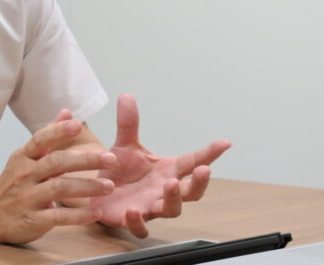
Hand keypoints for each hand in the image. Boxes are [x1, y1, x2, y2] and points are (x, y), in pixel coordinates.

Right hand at [0, 111, 116, 243]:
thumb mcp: (26, 156)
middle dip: (85, 160)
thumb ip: (49, 136)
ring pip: (59, 189)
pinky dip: (78, 216)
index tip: (77, 125)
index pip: (40, 139)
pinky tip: (95, 213)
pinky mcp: (33, 220)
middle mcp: (25, 175)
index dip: (58, 132)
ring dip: (86, 187)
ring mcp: (28, 197)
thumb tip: (67, 112)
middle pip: (55, 163)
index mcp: (24, 157)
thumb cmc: (14, 181)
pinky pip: (57, 217)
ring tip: (110, 187)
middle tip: (111, 158)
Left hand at [89, 94, 231, 237]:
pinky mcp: (131, 220)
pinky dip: (138, 222)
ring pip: (172, 210)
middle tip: (204, 170)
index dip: (210, 153)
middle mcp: (163, 190)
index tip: (225, 142)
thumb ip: (128, 124)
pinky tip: (133, 211)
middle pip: (191, 192)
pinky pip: (140, 227)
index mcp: (167, 170)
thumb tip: (126, 96)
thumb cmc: (119, 171)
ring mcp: (150, 206)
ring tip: (171, 185)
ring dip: (174, 198)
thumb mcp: (124, 145)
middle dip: (199, 182)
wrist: (98, 193)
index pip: (193, 161)